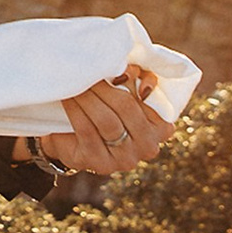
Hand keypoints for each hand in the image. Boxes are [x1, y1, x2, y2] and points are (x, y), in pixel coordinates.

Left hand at [20, 65, 172, 179]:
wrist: (75, 140)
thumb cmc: (107, 110)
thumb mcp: (128, 92)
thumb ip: (138, 78)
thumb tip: (131, 71)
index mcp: (162, 129)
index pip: (149, 97)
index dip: (132, 79)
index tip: (115, 69)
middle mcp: (148, 147)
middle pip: (127, 107)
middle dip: (105, 87)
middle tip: (87, 73)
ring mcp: (125, 159)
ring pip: (106, 120)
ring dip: (89, 97)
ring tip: (77, 83)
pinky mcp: (100, 163)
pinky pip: (87, 130)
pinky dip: (75, 110)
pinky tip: (68, 98)